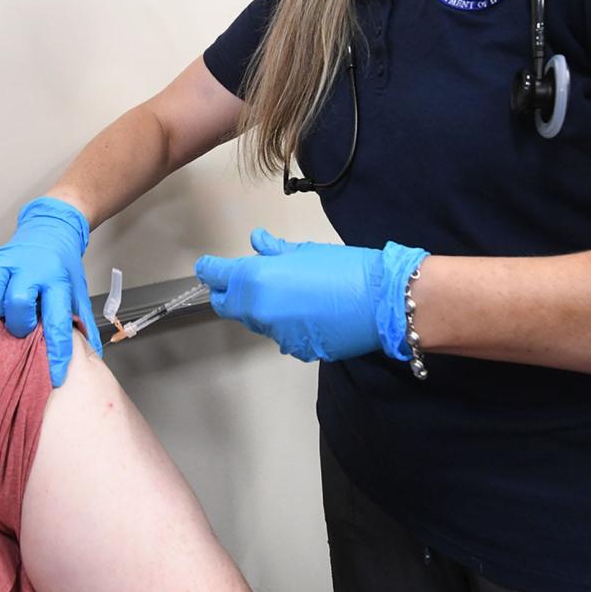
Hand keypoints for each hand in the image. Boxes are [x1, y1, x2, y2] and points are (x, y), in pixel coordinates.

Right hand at [0, 197, 100, 385]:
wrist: (52, 229)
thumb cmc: (62, 267)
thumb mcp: (78, 292)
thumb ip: (84, 323)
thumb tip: (93, 357)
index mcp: (58, 282)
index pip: (58, 320)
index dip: (56, 351)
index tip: (56, 373)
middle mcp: (32, 269)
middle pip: (17, 301)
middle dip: (17, 323)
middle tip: (20, 325)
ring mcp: (7, 260)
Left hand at [194, 228, 428, 361]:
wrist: (382, 302)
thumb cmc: (345, 269)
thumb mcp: (305, 252)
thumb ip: (274, 250)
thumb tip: (257, 242)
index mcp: (255, 281)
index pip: (215, 277)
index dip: (210, 271)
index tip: (208, 268)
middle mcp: (259, 311)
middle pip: (230, 305)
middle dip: (232, 294)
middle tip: (246, 281)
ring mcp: (277, 334)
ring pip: (258, 321)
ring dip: (264, 309)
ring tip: (292, 294)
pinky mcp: (297, 350)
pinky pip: (282, 335)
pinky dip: (288, 325)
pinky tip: (309, 313)